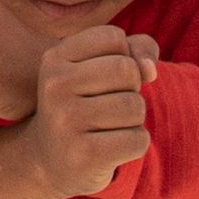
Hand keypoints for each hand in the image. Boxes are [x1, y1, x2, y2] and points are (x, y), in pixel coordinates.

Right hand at [17, 25, 161, 198]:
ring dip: (133, 119)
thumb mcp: (99, 68)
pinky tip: (111, 148)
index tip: (103, 78)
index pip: (113, 38)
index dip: (122, 57)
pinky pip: (137, 140)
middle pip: (127, 70)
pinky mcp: (84, 154)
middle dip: (130, 89)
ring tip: (108, 127)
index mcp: (54, 58)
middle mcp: (54, 86)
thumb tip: (150, 69)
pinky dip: (134, 144)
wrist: (48, 160)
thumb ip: (134, 50)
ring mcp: (66, 120)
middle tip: (109, 105)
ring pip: (134, 106)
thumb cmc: (84, 105)